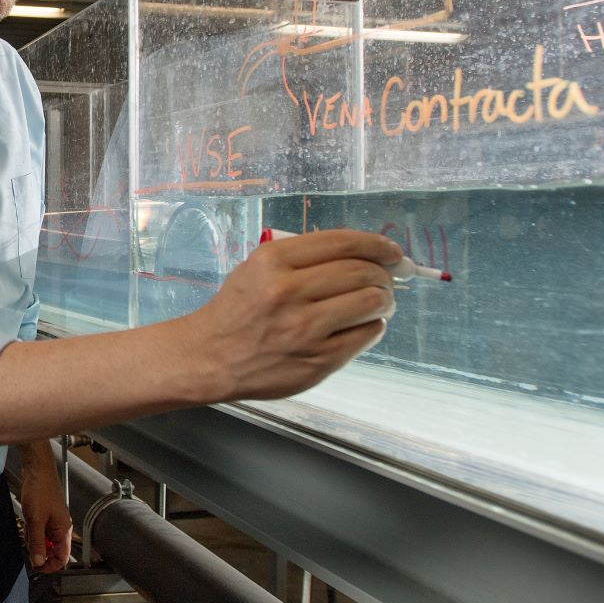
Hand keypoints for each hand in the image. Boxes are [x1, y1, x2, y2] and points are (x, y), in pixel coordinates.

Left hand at [17, 444, 72, 573]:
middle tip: (28, 553)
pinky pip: (41, 530)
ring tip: (27, 535)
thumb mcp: (36, 520)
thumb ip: (37, 543)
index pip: (63, 558)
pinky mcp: (45, 514)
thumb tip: (38, 561)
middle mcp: (61, 527)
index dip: (50, 566)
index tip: (37, 568)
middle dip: (41, 554)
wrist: (37, 469)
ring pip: (46, 541)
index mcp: (64, 530)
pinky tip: (27, 527)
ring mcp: (53, 520)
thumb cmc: (40, 489)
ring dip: (36, 542)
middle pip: (54, 551)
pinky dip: (33, 533)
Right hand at [180, 229, 398, 401]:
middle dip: (386, 274)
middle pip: (363, 272)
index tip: (393, 251)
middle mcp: (289, 291)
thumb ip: (304, 258)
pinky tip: (363, 324)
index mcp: (273, 261)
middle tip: (388, 280)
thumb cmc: (238, 310)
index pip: (344, 242)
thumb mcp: (257, 267)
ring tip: (380, 302)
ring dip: (385, 300)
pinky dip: (374, 326)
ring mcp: (305, 328)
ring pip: (371, 302)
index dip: (378, 244)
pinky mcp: (318, 360)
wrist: (210, 357)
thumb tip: (364, 254)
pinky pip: (366, 335)